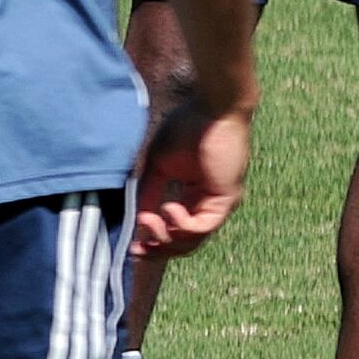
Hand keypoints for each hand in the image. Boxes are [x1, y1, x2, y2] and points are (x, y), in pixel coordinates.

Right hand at [132, 91, 249, 258]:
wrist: (212, 109)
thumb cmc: (186, 128)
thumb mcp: (158, 166)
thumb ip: (149, 192)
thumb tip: (136, 217)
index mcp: (194, 194)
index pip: (175, 229)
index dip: (153, 241)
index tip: (132, 246)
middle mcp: (209, 202)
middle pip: (185, 242)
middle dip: (158, 249)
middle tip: (136, 249)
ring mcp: (219, 202)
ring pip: (194, 240)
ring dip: (167, 237)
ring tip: (149, 221)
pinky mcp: (226, 198)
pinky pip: (203, 227)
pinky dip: (181, 224)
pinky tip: (168, 208)